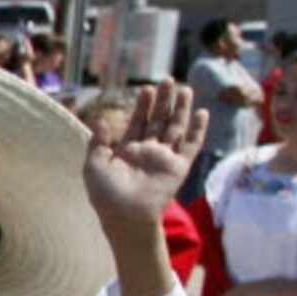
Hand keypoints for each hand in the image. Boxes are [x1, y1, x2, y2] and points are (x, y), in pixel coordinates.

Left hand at [81, 81, 201, 224]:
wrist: (125, 215)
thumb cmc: (105, 194)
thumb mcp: (94, 164)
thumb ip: (98, 141)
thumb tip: (101, 118)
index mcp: (128, 150)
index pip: (138, 122)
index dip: (142, 106)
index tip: (146, 89)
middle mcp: (148, 151)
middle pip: (158, 120)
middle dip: (163, 101)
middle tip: (168, 80)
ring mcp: (164, 158)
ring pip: (175, 128)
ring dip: (181, 109)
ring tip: (185, 89)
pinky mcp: (178, 167)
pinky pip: (191, 145)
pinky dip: (197, 130)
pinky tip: (202, 113)